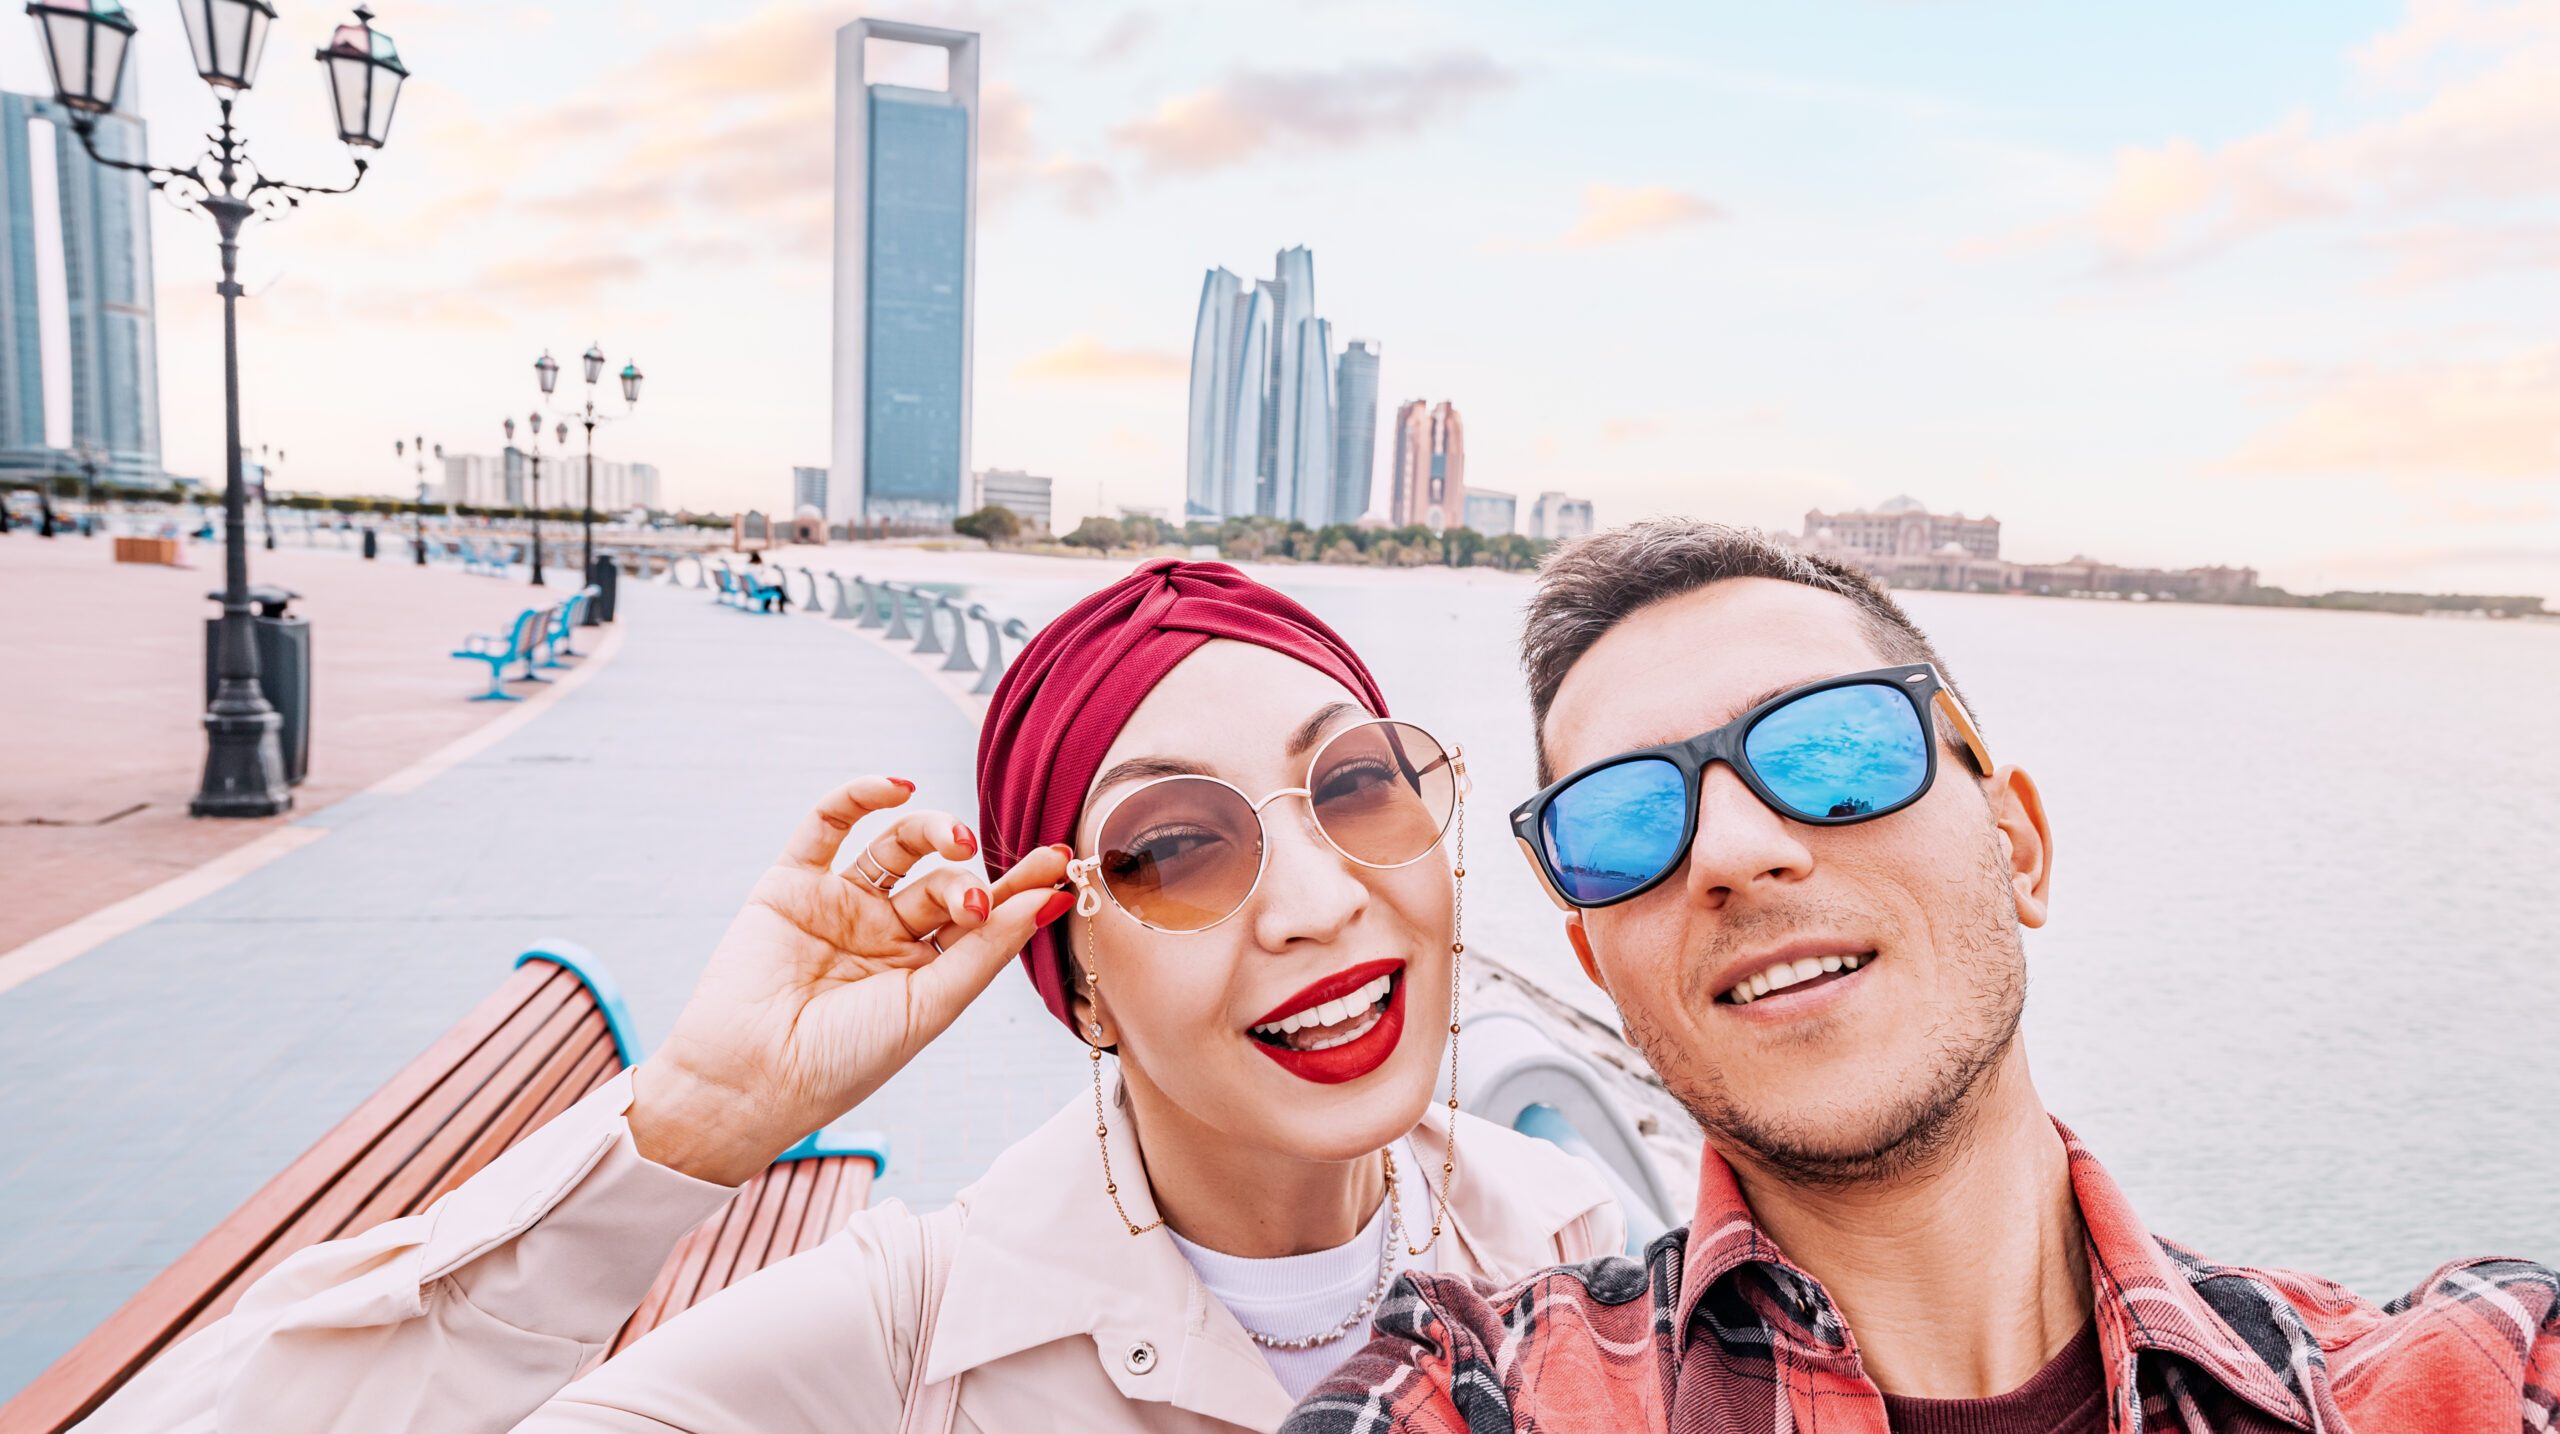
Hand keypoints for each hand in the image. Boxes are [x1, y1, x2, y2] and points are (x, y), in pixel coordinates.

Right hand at [631, 776, 1071, 1184]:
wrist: (752, 1078)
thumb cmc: (846, 1060)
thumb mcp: (931, 1006)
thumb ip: (986, 951)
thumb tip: (1046, 901)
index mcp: (923, 969)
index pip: (983, 915)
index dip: (1020, 889)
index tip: (1060, 864)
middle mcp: (885, 932)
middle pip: (945, 878)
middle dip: (974, 875)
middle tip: (982, 893)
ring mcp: (839, 904)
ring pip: (897, 846)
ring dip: (933, 831)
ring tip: (955, 842)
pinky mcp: (791, 883)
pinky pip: (826, 824)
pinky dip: (860, 796)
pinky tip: (898, 787)